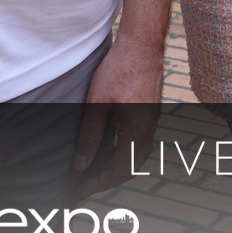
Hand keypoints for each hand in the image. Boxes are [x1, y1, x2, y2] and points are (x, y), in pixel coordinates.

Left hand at [73, 36, 162, 197]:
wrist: (142, 44)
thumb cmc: (119, 70)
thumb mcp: (97, 104)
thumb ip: (89, 136)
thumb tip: (80, 165)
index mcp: (137, 131)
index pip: (120, 170)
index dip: (100, 182)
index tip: (81, 188)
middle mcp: (149, 129)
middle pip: (132, 166)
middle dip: (109, 177)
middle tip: (86, 182)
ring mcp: (151, 120)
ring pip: (136, 154)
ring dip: (117, 164)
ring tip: (94, 166)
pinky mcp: (150, 111)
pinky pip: (138, 141)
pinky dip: (123, 150)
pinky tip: (108, 145)